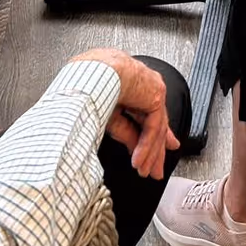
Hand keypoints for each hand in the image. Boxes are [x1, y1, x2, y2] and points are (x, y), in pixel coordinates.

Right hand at [72, 48, 178, 179]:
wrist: (94, 74)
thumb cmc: (89, 86)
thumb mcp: (107, 116)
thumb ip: (124, 132)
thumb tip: (134, 149)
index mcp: (129, 82)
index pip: (143, 111)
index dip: (148, 133)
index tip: (148, 149)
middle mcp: (143, 83)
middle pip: (154, 121)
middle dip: (156, 147)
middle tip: (155, 167)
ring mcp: (152, 88)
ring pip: (156, 125)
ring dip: (150, 152)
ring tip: (146, 171)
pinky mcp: (156, 95)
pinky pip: (153, 127)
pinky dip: (146, 147)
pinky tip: (139, 161)